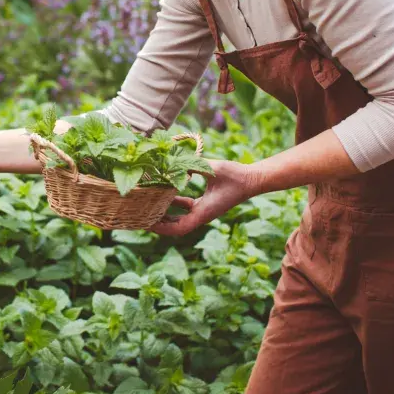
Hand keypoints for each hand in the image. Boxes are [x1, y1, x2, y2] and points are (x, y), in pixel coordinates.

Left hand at [149, 160, 263, 236]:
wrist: (252, 179)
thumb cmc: (235, 174)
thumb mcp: (213, 168)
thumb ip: (194, 167)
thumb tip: (176, 165)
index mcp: (204, 212)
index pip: (179, 229)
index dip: (162, 229)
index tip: (147, 224)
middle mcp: (202, 214)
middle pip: (176, 227)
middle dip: (159, 224)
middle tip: (141, 217)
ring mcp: (203, 210)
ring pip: (180, 218)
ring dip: (165, 215)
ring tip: (148, 208)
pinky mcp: (205, 203)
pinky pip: (186, 208)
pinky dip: (175, 205)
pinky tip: (165, 195)